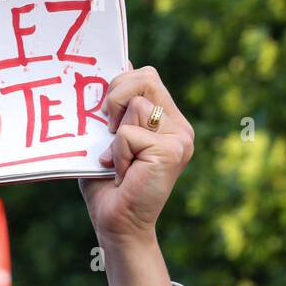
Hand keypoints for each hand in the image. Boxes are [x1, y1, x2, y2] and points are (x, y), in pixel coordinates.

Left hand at [80, 65, 193, 243]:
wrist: (117, 223)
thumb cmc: (106, 183)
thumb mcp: (107, 137)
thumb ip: (117, 105)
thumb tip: (124, 62)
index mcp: (167, 120)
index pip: (147, 76)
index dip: (121, 83)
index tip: (105, 113)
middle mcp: (179, 126)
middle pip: (146, 78)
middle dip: (114, 98)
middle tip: (107, 132)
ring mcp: (180, 138)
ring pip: (135, 105)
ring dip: (113, 135)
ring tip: (118, 161)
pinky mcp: (173, 150)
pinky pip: (128, 134)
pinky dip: (115, 153)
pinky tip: (122, 174)